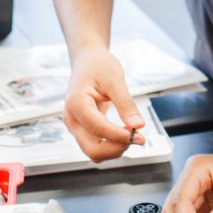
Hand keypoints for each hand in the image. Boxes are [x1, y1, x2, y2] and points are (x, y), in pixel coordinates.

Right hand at [63, 45, 145, 162]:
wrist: (87, 60)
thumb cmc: (98, 65)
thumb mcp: (115, 80)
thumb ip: (126, 104)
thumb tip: (138, 126)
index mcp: (76, 104)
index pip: (99, 129)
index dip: (121, 136)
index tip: (140, 135)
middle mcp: (71, 118)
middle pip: (92, 150)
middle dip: (117, 148)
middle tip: (137, 137)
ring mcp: (74, 125)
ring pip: (93, 152)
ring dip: (115, 149)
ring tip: (131, 133)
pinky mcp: (81, 128)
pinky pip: (95, 146)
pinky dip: (110, 145)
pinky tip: (123, 133)